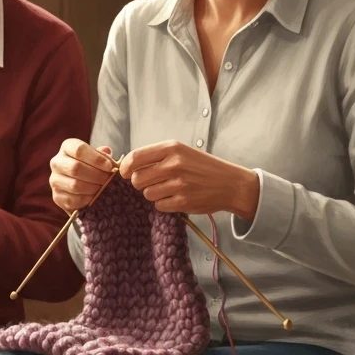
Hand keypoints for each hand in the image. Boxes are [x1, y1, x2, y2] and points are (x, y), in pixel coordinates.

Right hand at [49, 140, 117, 213]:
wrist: (83, 189)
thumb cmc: (93, 168)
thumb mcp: (99, 158)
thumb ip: (103, 155)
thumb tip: (106, 151)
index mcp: (67, 147)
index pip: (79, 150)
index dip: (96, 158)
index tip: (109, 166)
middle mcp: (57, 162)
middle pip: (75, 167)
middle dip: (96, 175)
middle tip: (108, 180)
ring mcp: (54, 180)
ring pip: (74, 185)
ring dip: (93, 188)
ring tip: (104, 189)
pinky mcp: (56, 196)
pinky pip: (72, 199)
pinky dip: (86, 200)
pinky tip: (95, 198)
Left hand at [118, 141, 258, 218]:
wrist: (230, 183)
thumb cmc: (202, 166)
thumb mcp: (182, 151)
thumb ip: (157, 156)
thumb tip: (128, 165)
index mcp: (172, 148)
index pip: (135, 158)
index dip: (125, 168)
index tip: (124, 173)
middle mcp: (174, 164)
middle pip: (137, 179)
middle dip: (139, 183)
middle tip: (151, 182)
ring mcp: (179, 184)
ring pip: (147, 194)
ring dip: (153, 194)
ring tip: (167, 189)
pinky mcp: (183, 202)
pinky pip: (159, 206)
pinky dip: (164, 204)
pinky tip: (176, 197)